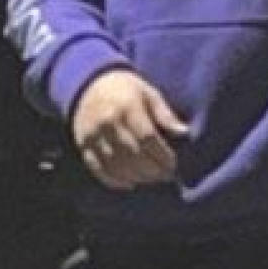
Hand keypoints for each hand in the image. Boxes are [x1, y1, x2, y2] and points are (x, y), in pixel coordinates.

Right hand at [70, 68, 190, 189]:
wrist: (88, 85)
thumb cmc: (126, 90)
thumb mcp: (149, 94)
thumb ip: (165, 115)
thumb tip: (184, 133)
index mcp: (126, 107)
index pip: (147, 138)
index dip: (162, 155)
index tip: (173, 164)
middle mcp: (107, 122)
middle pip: (132, 155)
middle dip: (152, 170)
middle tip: (166, 176)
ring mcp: (92, 135)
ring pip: (116, 166)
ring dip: (137, 177)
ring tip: (151, 179)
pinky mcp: (83, 145)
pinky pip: (98, 169)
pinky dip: (115, 181)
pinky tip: (130, 184)